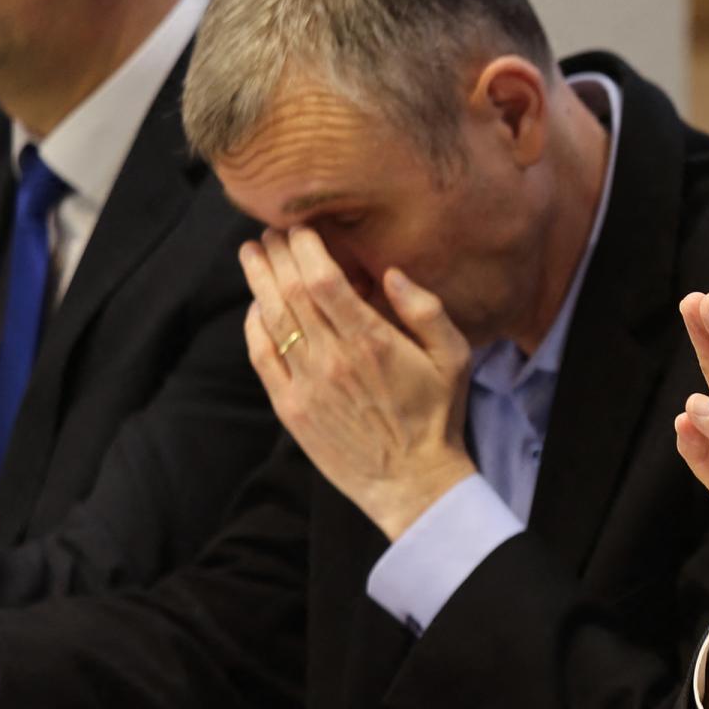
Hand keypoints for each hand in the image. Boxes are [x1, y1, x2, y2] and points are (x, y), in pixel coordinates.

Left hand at [240, 229, 477, 539]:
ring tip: (252, 253)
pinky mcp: (291, 408)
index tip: (301, 227)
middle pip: (290, 293)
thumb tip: (391, 272)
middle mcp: (333, 360)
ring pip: (271, 319)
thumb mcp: (456, 357)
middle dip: (277, 255)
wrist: (412, 481)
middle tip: (273, 230)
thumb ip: (427, 310)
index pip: (323, 281)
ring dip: (257, 281)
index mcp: (372, 342)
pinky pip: (262, 357)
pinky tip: (256, 305)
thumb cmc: (438, 415)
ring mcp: (306, 385)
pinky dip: (254, 325)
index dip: (304, 248)